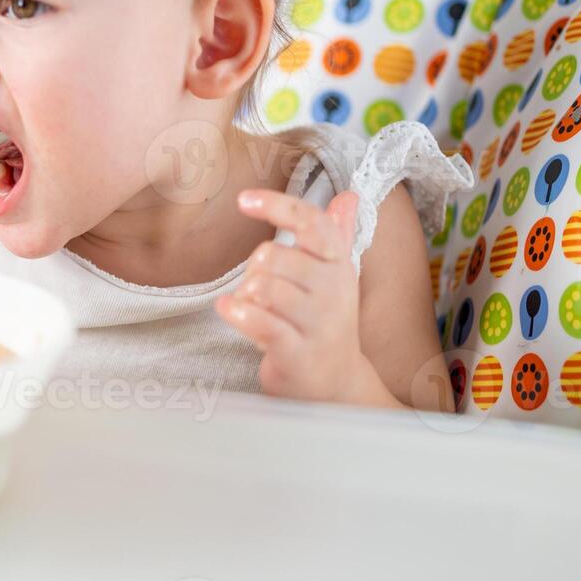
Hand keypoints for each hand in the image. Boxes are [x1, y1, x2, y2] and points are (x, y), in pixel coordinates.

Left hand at [217, 189, 391, 405]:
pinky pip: (259, 320)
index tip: (242, 200)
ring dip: (245, 296)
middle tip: (259, 291)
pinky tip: (231, 311)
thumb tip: (349, 195)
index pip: (312, 223)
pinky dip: (237, 312)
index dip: (277, 205)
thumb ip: (338, 235)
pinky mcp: (297, 353)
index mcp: (339, 265)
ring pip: (263, 286)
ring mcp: (318, 324)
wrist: (336, 385)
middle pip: (273, 256)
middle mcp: (334, 291)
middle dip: (253, 270)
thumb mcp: (336, 277)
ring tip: (253, 310)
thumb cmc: (325, 324)